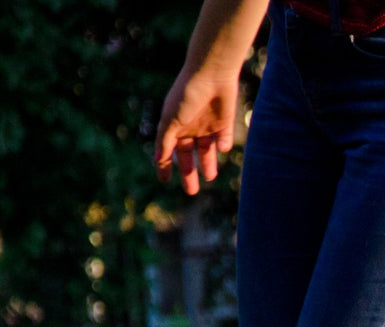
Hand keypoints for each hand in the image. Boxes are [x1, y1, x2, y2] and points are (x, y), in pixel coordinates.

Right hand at [154, 69, 239, 194]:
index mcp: (174, 126)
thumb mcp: (171, 120)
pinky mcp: (225, 124)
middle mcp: (191, 128)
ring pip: (208, 152)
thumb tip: (159, 160)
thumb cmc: (186, 95)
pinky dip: (223, 145)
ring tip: (210, 177)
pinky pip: (224, 140)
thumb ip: (166, 141)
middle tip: (191, 191)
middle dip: (190, 173)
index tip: (164, 181)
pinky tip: (220, 146)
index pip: (168, 151)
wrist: (211, 75)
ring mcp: (208, 126)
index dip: (165, 166)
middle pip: (189, 156)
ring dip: (209, 164)